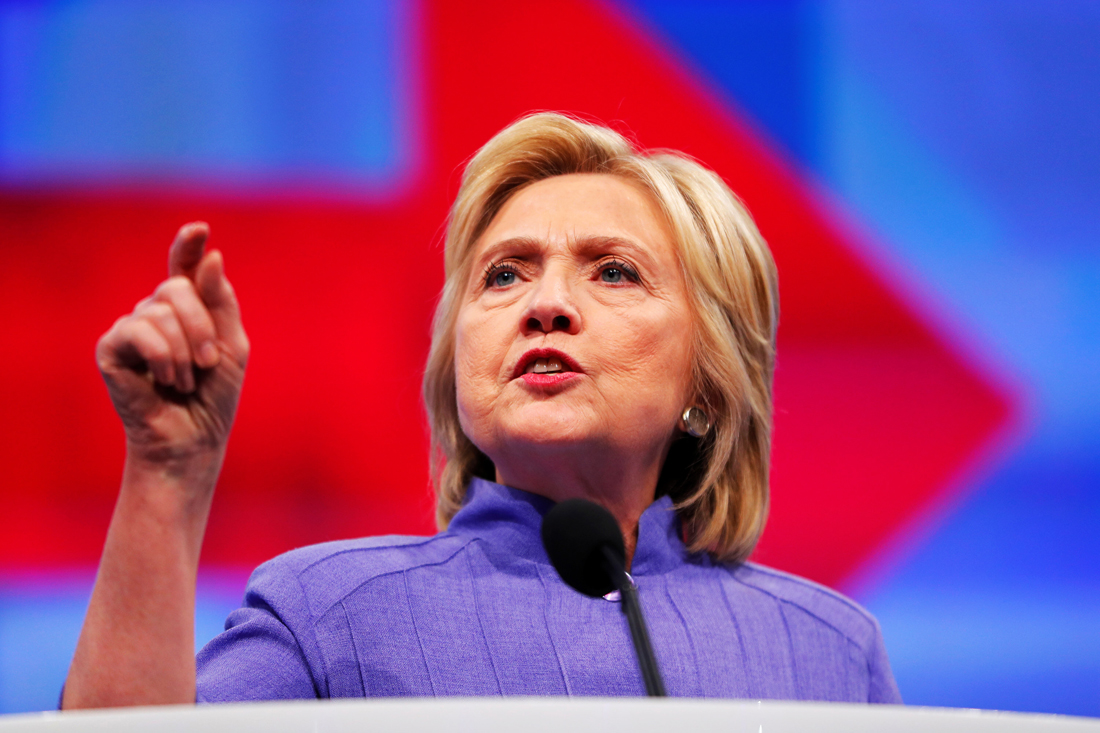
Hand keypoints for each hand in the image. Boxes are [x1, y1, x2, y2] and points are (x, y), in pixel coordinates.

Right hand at [96, 222, 249, 465]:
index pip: (184, 266)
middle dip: (202, 326)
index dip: (188, 245)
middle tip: (208, 363)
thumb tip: (210, 256)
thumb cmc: (214, 396)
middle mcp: (156, 311)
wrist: (193, 438)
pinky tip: (165, 381)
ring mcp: (131, 327)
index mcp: (188, 308)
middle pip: (177, 286)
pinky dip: (162, 357)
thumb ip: (221, 301)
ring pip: (160, 310)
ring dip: (184, 351)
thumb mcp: (231, 345)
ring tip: (185, 381)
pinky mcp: (111, 348)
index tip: (199, 229)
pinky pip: (138, 330)